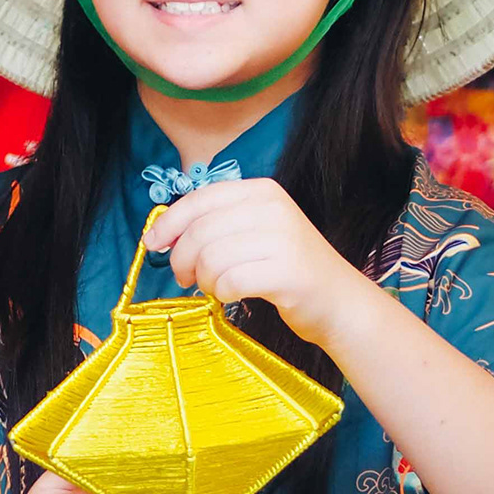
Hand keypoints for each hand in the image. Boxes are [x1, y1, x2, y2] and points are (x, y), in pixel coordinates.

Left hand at [147, 177, 359, 348]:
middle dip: (181, 259)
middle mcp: (273, 208)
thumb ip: (216, 224)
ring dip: (203, 280)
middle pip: (200, 231)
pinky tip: (233, 295)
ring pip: (210, 258)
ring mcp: (283, 239)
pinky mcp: (287, 273)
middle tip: (184, 278)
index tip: (153, 244)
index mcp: (263, 191)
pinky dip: (222, 293)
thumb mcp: (256, 231)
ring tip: (214, 287)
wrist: (340, 302)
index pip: (200, 199)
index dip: (169, 222)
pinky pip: (229, 282)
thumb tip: (161, 234)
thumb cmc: (288, 269)